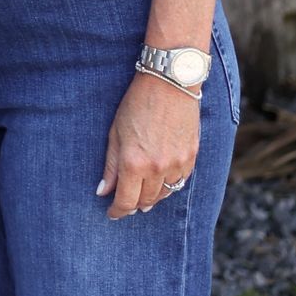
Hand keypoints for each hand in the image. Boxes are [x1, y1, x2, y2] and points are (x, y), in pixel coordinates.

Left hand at [97, 69, 200, 218]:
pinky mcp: (191, 156)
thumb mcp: (115, 133)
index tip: (112, 213)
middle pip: (146, 201)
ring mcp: (177, 163)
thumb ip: (111, 166)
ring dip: (153, 197)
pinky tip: (162, 181)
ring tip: (144, 195)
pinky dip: (169, 185)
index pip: (126, 202)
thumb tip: (103, 191)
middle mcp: (157, 168)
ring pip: (165, 194)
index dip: (117, 211)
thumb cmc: (137, 103)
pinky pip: (180, 181)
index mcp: (134, 163)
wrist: (170, 82)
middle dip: (134, 205)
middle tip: (126, 204)